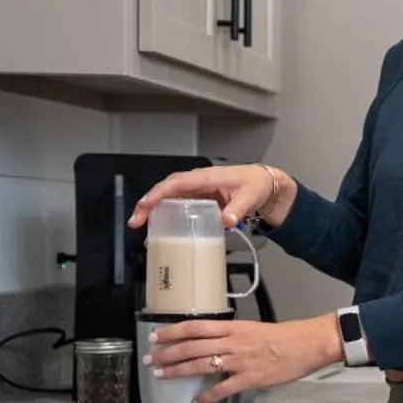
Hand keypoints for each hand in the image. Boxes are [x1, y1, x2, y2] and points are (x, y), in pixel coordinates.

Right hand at [126, 163, 287, 230]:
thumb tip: (226, 220)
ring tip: (140, 224)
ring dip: (154, 208)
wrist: (266, 186)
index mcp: (208, 177)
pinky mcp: (200, 199)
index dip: (159, 192)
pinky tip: (160, 225)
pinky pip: (179, 203)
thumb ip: (238, 209)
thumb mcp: (250, 196)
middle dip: (149, 203)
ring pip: (170, 196)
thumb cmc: (257, 185)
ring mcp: (198, 190)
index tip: (146, 204)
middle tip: (136, 220)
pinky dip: (166, 212)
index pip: (177, 183)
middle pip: (167, 189)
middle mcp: (199, 182)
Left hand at [145, 314, 346, 402]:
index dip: (173, 331)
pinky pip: (222, 389)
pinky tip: (195, 402)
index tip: (156, 336)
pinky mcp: (250, 378)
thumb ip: (232, 336)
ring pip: (201, 365)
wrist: (308, 344)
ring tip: (161, 375)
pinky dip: (207, 396)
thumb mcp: (253, 330)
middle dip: (168, 353)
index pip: (195, 327)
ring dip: (178, 371)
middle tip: (150, 359)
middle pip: (192, 346)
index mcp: (233, 328)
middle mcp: (232, 343)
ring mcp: (240, 361)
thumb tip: (213, 343)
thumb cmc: (284, 337)